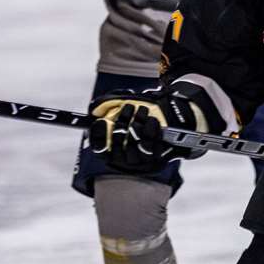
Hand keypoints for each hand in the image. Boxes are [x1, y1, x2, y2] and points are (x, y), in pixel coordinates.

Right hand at [89, 88, 209, 173]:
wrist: (168, 115)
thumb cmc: (140, 110)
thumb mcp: (120, 104)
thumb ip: (105, 105)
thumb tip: (95, 110)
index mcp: (111, 149)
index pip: (99, 147)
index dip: (98, 134)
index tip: (102, 120)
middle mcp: (123, 158)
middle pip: (116, 143)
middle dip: (122, 122)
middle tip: (128, 107)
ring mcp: (138, 160)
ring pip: (132, 145)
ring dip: (136, 124)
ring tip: (142, 110)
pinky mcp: (154, 158)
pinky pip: (149, 146)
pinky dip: (150, 130)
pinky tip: (151, 119)